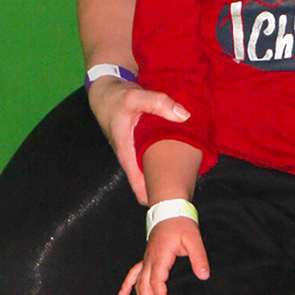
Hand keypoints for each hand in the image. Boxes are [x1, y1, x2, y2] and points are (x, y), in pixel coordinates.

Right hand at [88, 77, 190, 204]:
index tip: (172, 203)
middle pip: (148, 183)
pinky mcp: (140, 144)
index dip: (155, 198)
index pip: (139, 186)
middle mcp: (130, 156)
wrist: (104, 91)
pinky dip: (166, 161)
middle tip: (188, 192)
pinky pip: (153, 158)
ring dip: (166, 174)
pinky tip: (183, 157)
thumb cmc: (116, 97)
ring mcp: (135, 151)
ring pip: (151, 171)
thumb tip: (184, 116)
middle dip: (165, 190)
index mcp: (126, 152)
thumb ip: (158, 103)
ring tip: (190, 178)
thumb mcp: (135, 97)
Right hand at [119, 219, 209, 294]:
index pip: (157, 281)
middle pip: (144, 286)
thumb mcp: (194, 239)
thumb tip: (203, 275)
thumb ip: (199, 258)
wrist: (169, 209)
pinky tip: (122, 294)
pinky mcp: (147, 258)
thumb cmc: (181, 223)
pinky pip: (134, 272)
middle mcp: (150, 259)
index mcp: (160, 256)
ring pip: (138, 282)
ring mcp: (146, 258)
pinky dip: (128, 284)